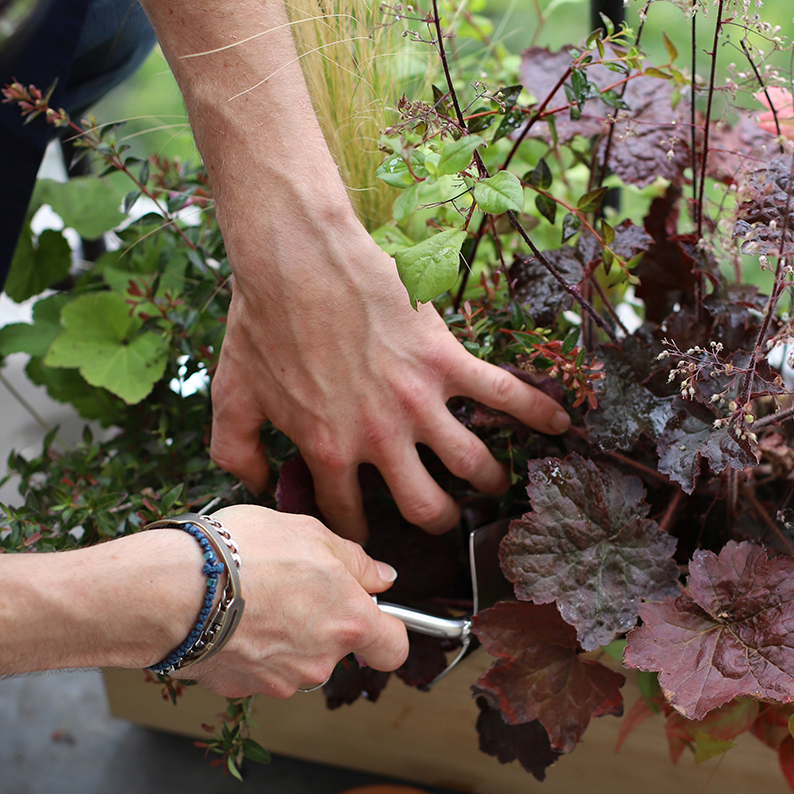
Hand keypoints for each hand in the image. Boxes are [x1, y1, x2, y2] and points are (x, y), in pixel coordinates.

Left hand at [97, 0, 567, 540]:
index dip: (357, 533)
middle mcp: (379, 437)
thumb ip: (235, 448)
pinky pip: (502, 393)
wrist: (296, 258)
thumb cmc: (262, 320)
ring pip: (471, 463)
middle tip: (444, 517)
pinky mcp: (445, 361)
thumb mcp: (233, 391)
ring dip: (488, 482)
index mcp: (328, 448)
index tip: (366, 534)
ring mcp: (418, 401)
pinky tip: (560, 425)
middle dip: (438, 521)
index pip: (348, 516)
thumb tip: (254, 481)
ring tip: (493, 486)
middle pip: (425, 507)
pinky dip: (536, 412)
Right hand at [188, 505, 408, 697]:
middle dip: (321, 622)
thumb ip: (355, 561)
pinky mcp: (240, 689)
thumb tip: (382, 578)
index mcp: (349, 621)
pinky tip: (227, 616)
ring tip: (251, 594)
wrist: (172, 589)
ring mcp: (280, 680)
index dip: (386, 630)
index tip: (371, 613)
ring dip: (283, 635)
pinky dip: (247, 647)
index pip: (393, 647)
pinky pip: (256, 667)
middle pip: (336, 648)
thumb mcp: (310, 533)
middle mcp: (321, 660)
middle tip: (289, 585)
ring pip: (295, 659)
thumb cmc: (242, 553)